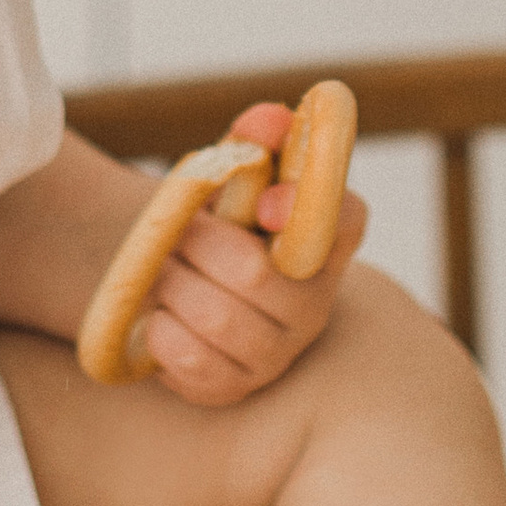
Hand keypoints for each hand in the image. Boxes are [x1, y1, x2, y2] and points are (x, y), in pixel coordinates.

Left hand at [134, 99, 367, 408]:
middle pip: (254, 275)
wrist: (170, 280)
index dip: (304, 208)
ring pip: (218, 319)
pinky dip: (161, 329)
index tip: (261, 201)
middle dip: (196, 246)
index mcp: (321, 239)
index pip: (344, 217)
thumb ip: (249, 143)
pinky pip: (191, 359)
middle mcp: (315, 302)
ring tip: (164, 271)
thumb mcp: (226, 177)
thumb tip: (267, 119)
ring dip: (172, 285)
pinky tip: (162, 315)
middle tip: (175, 234)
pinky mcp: (236, 386)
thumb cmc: (210, 223)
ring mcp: (278, 352)